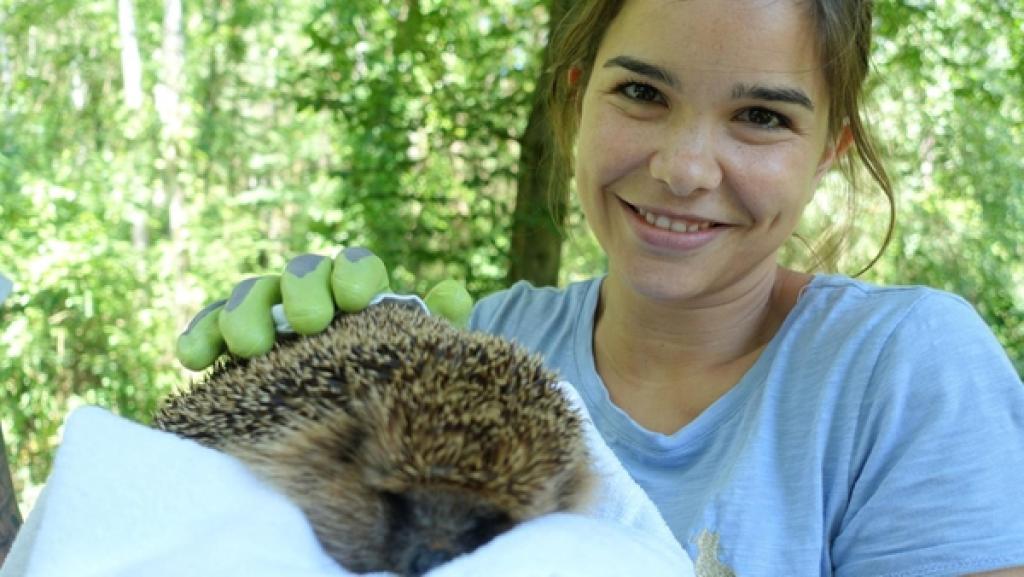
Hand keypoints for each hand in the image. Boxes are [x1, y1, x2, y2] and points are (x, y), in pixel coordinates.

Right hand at [175, 247, 473, 370]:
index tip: (358, 299)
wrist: (356, 395)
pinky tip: (192, 359)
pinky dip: (200, 336)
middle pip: (302, 274)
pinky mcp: (231, 341)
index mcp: (357, 288)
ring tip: (249, 347)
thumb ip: (438, 322)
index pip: (357, 267)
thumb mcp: (420, 349)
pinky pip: (210, 329)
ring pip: (253, 296)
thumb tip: (453, 294)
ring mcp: (269, 313)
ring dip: (248, 315)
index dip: (355, 276)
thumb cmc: (390, 368)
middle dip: (304, 293)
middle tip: (310, 323)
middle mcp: (312, 292)